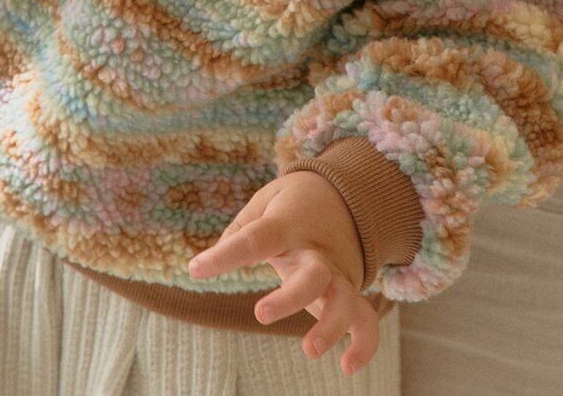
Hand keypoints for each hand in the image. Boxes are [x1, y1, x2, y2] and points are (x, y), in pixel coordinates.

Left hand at [186, 170, 379, 377]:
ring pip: (343, 299)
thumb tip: (209, 260)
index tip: (195, 269)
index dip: (225, 255)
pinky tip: (348, 366)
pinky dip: (364, 344)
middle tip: (260, 315)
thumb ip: (240, 228)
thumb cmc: (292, 204)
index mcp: (287, 226)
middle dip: (290, 298)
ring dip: (330, 325)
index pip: (255, 239)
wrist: (344, 195)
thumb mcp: (265, 201)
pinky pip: (366, 319)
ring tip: (310, 351)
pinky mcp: (351, 290)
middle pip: (311, 275)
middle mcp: (315, 251)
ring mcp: (337, 272)